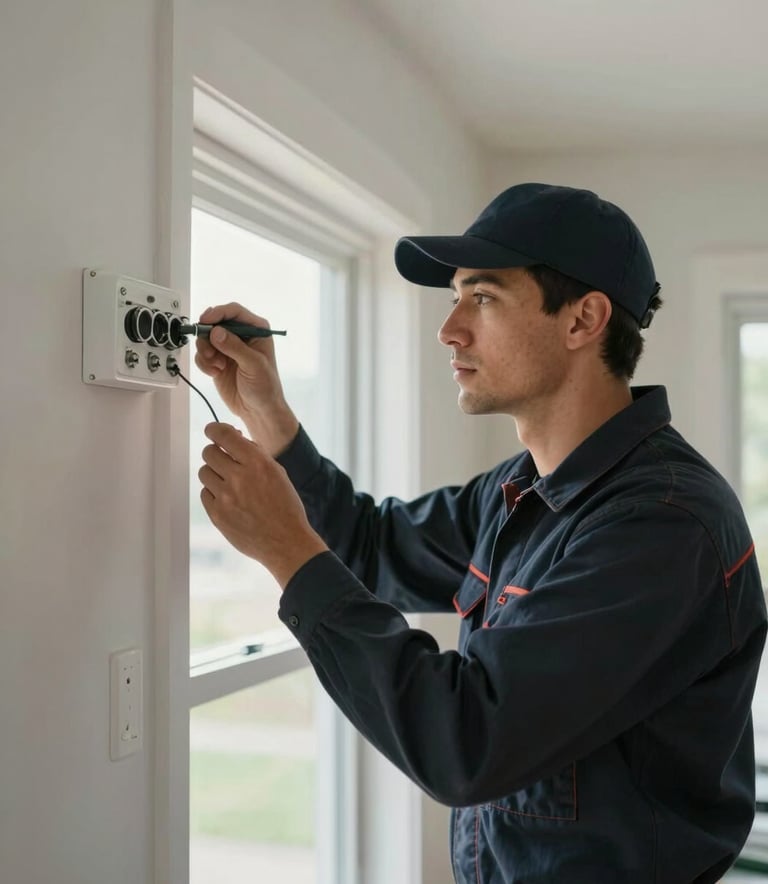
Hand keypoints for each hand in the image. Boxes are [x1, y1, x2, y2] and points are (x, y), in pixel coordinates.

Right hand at [194, 303, 298, 455]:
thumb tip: (216, 332)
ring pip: (205, 338)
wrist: (258, 410)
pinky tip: (215, 373)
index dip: (218, 314)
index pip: (234, 312)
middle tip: (210, 352)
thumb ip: (235, 347)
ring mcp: (227, 348)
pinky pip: (202, 354)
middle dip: (208, 336)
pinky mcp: (217, 360)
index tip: (205, 322)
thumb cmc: (265, 387)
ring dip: (206, 351)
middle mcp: (241, 335)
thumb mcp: (254, 365)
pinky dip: (204, 363)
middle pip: (215, 323)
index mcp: (256, 330)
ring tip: (217, 366)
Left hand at [199, 422, 327, 587]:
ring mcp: (225, 498)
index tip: (212, 431)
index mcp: (257, 462)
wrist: (286, 542)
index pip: (223, 434)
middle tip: (225, 460)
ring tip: (229, 483)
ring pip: (204, 472)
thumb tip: (233, 438)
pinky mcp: (217, 515)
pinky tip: (229, 499)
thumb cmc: (285, 506)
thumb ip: (255, 454)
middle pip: (208, 452)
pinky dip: (213, 493)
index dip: (214, 429)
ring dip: (214, 473)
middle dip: (216, 452)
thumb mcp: (277, 473)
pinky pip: (204, 494)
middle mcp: (239, 477)